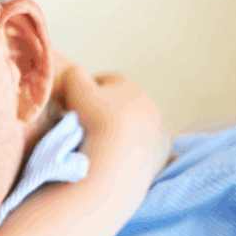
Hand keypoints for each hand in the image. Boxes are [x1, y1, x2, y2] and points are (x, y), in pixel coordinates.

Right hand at [52, 59, 172, 180]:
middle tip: (86, 126)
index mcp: (129, 85)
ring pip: (136, 125)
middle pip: (123, 103)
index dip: (86, 91)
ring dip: (121, 130)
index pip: (105, 80)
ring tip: (102, 144)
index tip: (74, 106)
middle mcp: (149, 103)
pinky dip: (134, 149)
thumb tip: (75, 76)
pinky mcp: (163, 152)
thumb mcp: (73, 87)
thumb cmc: (93, 121)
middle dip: (106, 111)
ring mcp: (159, 128)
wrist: (115, 162)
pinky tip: (119, 156)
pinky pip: (146, 146)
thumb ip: (73, 74)